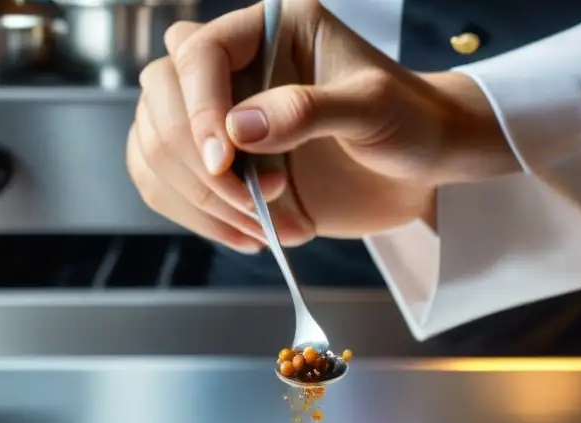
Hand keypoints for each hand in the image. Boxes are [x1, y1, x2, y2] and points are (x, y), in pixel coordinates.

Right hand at [127, 0, 516, 251]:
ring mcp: (224, 116)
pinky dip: (198, 216)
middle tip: (252, 201)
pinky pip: (171, 184)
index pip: (198, 53)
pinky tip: (247, 235)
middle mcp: (237, 67)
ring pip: (157, 144)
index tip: (222, 160)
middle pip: (162, 95)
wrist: (423, 164)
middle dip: (196, 159)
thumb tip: (237, 129)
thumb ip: (308, 112)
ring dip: (199, 198)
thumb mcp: (372, 109)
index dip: (199, 107)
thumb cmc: (410, 122)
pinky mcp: (225, 164)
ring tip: (264, 227)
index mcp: (270, 29)